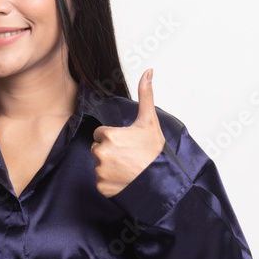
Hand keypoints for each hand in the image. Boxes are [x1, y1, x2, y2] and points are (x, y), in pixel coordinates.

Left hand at [91, 69, 165, 197]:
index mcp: (109, 135)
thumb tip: (148, 71)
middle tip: (128, 156)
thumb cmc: (155, 152)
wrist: (161, 181)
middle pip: (97, 148)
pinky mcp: (101, 187)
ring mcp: (100, 171)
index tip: (126, 143)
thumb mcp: (149, 122)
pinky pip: (100, 181)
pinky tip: (124, 179)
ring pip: (99, 165)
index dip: (113, 137)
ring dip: (109, 166)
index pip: (100, 133)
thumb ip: (145, 95)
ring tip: (127, 167)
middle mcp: (101, 153)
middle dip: (109, 151)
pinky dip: (110, 181)